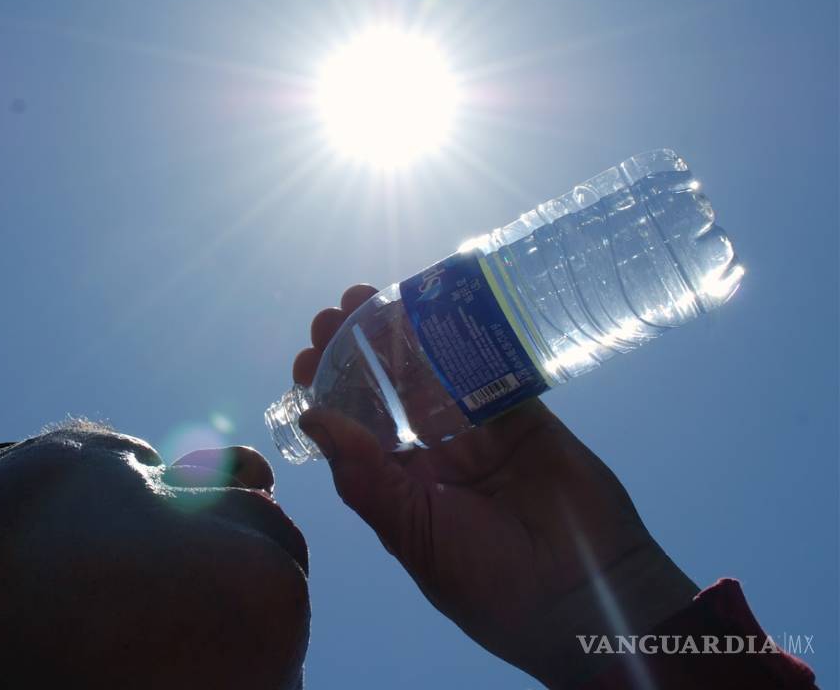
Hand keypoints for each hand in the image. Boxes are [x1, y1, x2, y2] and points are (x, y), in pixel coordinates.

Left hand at [295, 285, 698, 687]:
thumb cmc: (487, 579)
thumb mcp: (412, 533)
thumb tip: (309, 416)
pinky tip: (441, 307)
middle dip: (359, 347)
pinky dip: (469, 338)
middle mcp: (433, 453)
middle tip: (337, 310)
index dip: (328, 388)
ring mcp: (479, 430)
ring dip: (404, 332)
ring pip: (434, 370)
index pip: (352, 425)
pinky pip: (491, 367)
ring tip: (374, 295)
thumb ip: (363, 475)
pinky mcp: (524, 414)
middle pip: (388, 388)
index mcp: (399, 485)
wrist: (585, 596)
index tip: (308, 354)